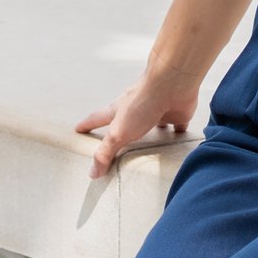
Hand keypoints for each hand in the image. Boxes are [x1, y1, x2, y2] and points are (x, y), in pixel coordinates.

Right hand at [76, 68, 200, 177]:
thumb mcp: (118, 132)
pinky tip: (179, 142)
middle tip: (114, 139)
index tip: (78, 129)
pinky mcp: (176, 115)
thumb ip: (106, 152)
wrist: (172, 85)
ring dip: (150, 135)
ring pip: (151, 125)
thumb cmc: (143, 102)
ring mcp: (157, 111)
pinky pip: (177, 126)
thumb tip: (92, 172)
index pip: (97, 118)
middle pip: (124, 122)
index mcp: (118, 111)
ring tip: (149, 148)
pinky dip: (177, 133)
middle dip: (119, 130)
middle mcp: (136, 110)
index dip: (87, 125)